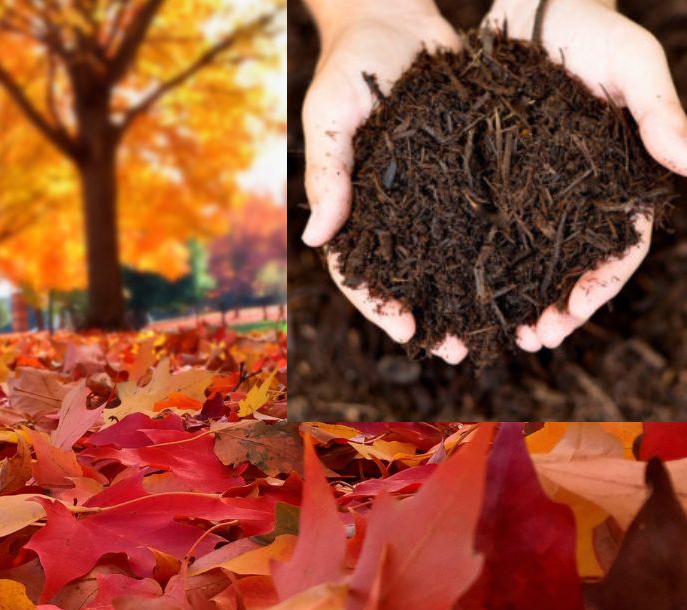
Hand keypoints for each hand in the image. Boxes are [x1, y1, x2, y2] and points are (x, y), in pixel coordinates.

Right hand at [302, 1, 464, 358]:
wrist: (395, 20)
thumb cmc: (352, 65)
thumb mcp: (331, 115)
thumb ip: (327, 174)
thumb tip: (316, 239)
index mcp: (353, 210)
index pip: (359, 272)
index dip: (379, 305)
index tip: (406, 330)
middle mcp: (390, 216)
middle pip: (407, 282)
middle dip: (432, 321)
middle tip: (460, 351)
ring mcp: (426, 202)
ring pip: (444, 264)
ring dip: (465, 302)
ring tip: (494, 332)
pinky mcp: (461, 180)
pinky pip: (476, 224)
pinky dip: (492, 254)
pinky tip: (519, 277)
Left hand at [486, 0, 686, 351]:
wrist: (530, 4)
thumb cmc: (589, 28)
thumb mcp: (630, 62)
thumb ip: (658, 110)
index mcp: (618, 181)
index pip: (619, 248)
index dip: (600, 285)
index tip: (573, 313)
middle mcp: (578, 199)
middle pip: (574, 269)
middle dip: (558, 310)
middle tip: (534, 341)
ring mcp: (537, 196)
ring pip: (533, 264)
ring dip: (521, 303)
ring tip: (502, 335)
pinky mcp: (496, 186)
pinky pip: (490, 235)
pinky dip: (485, 269)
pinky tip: (465, 296)